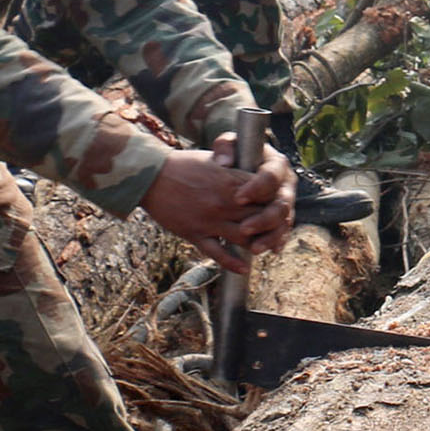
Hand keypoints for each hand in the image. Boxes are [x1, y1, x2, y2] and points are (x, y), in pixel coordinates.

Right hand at [141, 139, 295, 271]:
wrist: (151, 175)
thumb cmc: (183, 166)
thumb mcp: (215, 162)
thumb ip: (236, 174)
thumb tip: (254, 182)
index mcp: (232, 181)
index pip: (267, 196)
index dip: (276, 204)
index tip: (277, 208)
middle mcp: (225, 203)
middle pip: (261, 219)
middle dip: (272, 227)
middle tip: (277, 232)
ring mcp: (210, 220)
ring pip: (244, 239)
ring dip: (257, 246)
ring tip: (262, 248)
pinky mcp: (196, 234)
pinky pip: (218, 253)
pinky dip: (233, 263)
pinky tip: (243, 268)